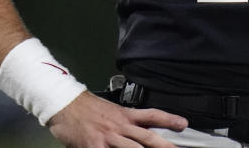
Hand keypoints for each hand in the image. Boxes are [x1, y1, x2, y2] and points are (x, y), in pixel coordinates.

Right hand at [47, 91, 187, 147]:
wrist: (65, 104)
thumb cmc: (86, 109)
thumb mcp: (111, 111)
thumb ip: (125, 120)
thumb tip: (139, 129)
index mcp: (125, 115)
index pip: (152, 115)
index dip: (169, 119)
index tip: (183, 123)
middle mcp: (120, 126)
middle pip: (147, 137)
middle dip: (164, 146)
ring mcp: (109, 137)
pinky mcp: (94, 146)